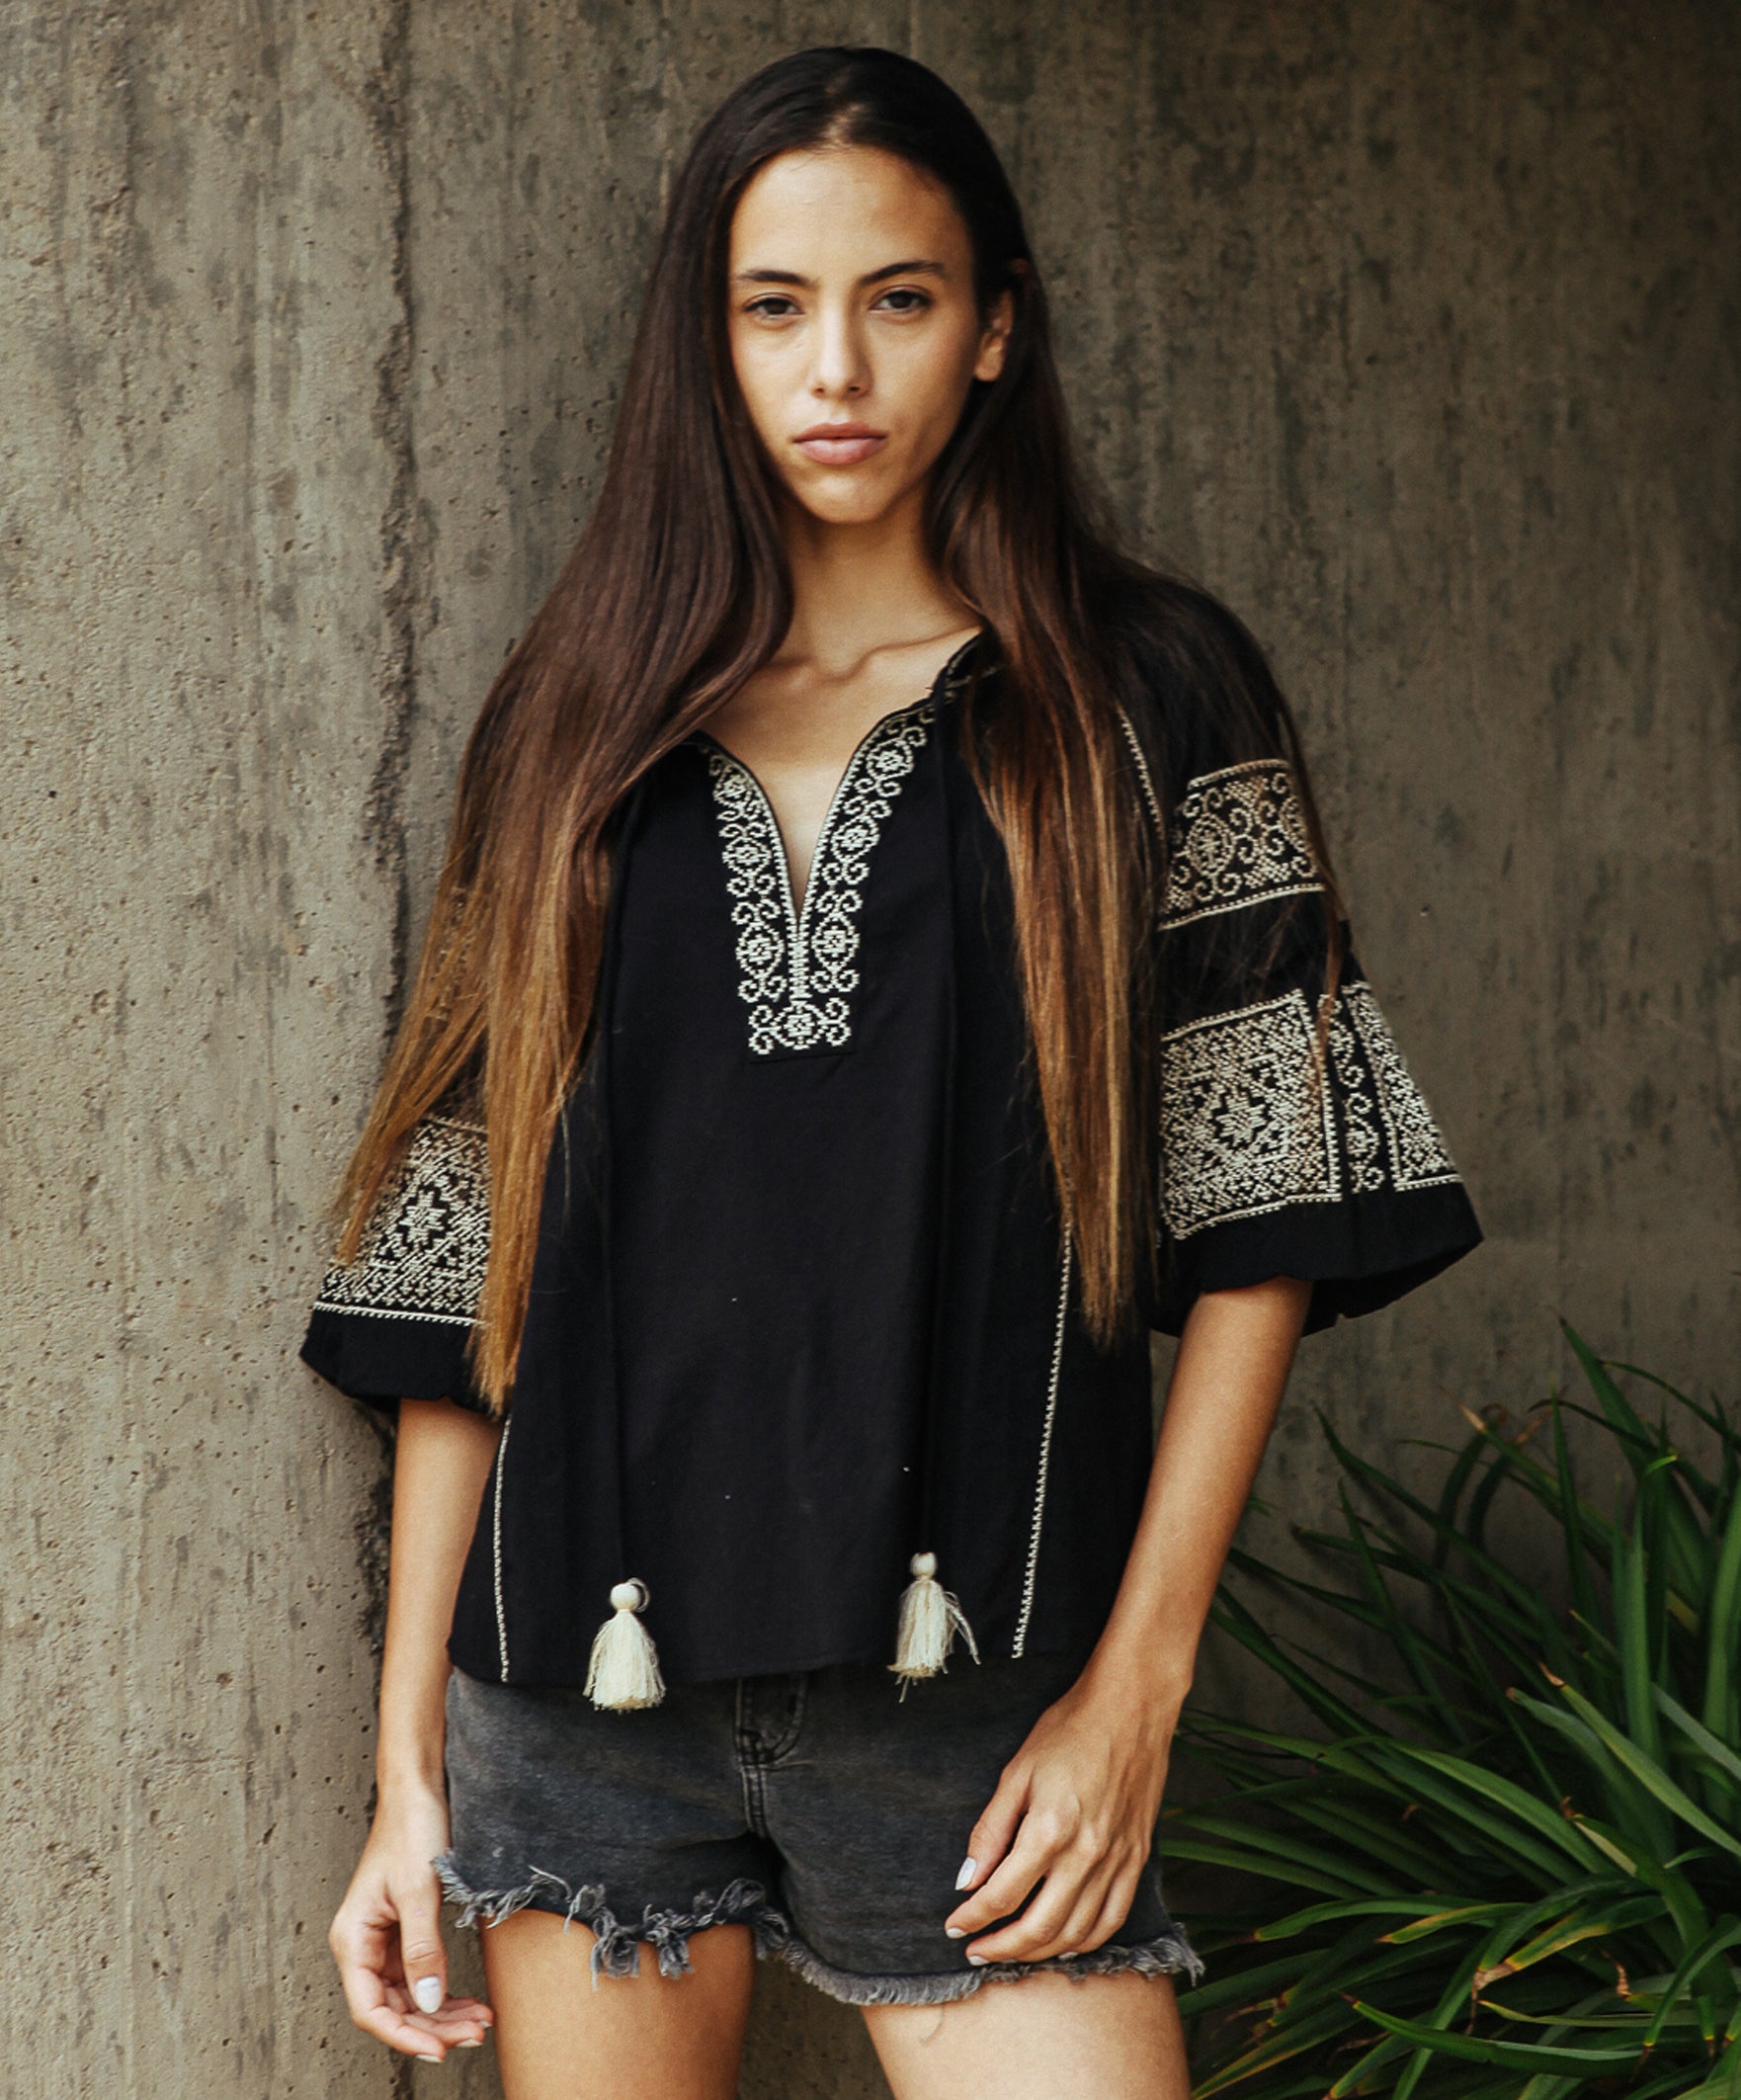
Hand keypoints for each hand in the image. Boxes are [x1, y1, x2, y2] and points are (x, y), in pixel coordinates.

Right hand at [328, 1780, 493, 2061]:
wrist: (419, 1789)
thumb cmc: (411, 1828)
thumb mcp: (418, 1890)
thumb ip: (422, 1948)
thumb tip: (428, 2003)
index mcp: (352, 1938)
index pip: (370, 2008)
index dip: (403, 2035)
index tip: (439, 2049)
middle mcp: (363, 1944)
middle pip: (393, 2007)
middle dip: (432, 2027)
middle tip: (474, 2035)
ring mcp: (384, 1939)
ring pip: (410, 1995)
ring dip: (442, 2013)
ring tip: (480, 2023)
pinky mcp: (405, 1930)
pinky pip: (421, 1974)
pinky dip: (444, 1990)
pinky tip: (470, 2000)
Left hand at [943, 1663, 1175, 1964]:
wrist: (1131, 1708)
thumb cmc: (1069, 1730)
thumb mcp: (1017, 1772)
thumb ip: (990, 1830)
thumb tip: (967, 1880)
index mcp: (1049, 1830)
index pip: (1002, 1895)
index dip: (973, 1918)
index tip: (954, 1926)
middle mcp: (1086, 1855)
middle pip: (1038, 1927)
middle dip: (1001, 1947)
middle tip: (976, 1949)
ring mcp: (1117, 1862)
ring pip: (1076, 1934)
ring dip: (1039, 1952)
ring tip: (1012, 1949)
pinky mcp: (1138, 1860)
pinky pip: (1112, 1920)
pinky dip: (1085, 1942)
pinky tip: (1063, 1941)